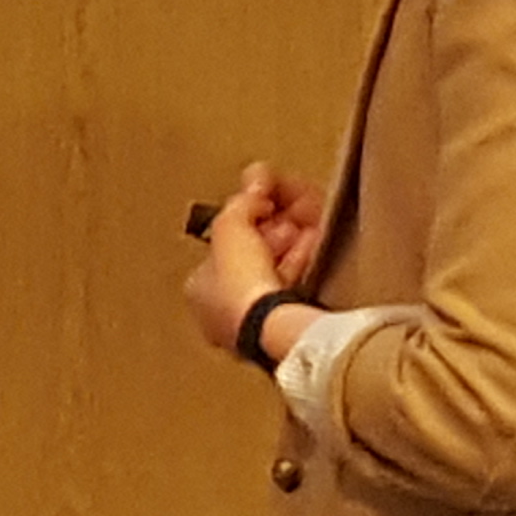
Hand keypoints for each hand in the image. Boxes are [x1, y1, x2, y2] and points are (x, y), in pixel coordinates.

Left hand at [187, 161, 307, 353]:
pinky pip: (295, 287)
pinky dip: (305, 262)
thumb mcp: (230, 229)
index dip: (246, 218)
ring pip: (276, 272)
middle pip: (252, 258)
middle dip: (274, 231)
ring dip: (293, 244)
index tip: (266, 200)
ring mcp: (253, 323)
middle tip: (291, 212)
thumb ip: (240, 203)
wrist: (274, 328)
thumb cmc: (241, 283)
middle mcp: (222, 310)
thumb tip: (254, 186)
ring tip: (309, 226)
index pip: (223, 245)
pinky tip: (316, 244)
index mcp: (199, 289)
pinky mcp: (283, 329)